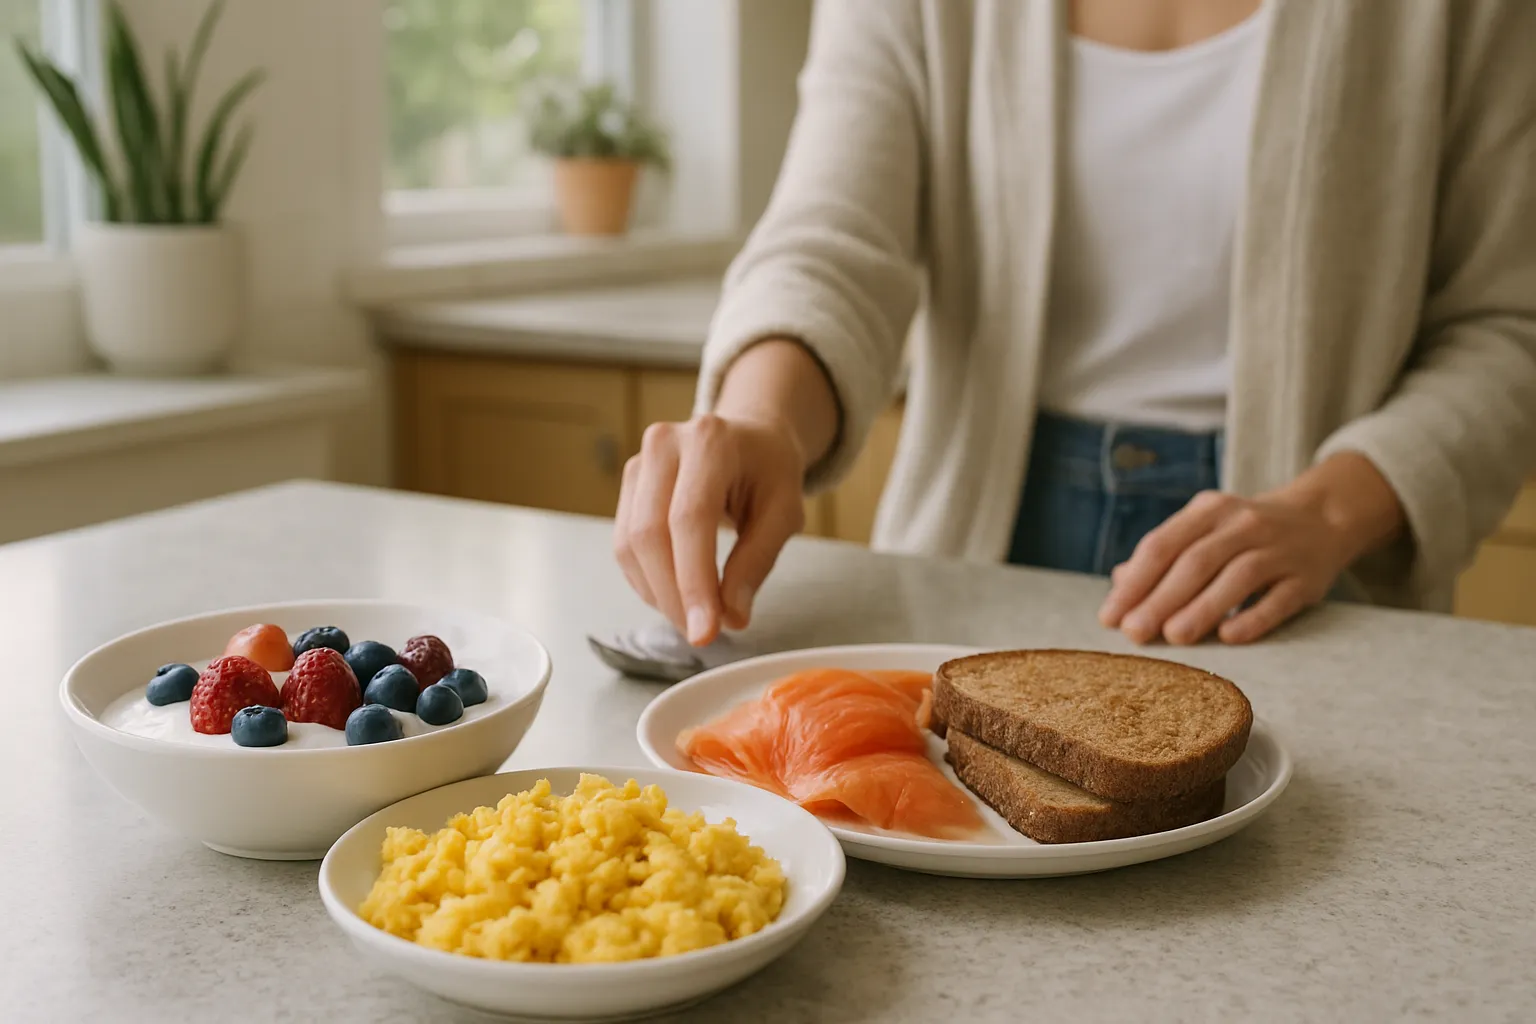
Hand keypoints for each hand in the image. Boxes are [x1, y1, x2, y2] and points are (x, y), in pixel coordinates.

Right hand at [613, 413, 806, 646]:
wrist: (750, 438)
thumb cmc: (770, 473)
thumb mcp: (784, 513)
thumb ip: (756, 562)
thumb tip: (730, 617)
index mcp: (710, 441)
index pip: (690, 520)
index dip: (693, 582)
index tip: (706, 632)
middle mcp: (664, 444)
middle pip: (650, 533)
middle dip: (673, 595)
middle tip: (701, 634)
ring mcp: (638, 462)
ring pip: (629, 544)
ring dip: (658, 594)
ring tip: (693, 618)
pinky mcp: (627, 485)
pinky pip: (623, 545)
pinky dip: (647, 581)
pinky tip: (675, 596)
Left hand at [1098, 453, 1404, 644]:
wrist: (1323, 516)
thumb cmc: (1244, 532)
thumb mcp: (1205, 530)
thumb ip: (1165, 554)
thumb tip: (1121, 583)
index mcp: (1208, 510)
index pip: (1162, 545)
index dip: (1134, 583)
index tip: (1110, 617)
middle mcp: (1243, 524)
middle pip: (1195, 562)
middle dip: (1161, 599)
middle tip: (1134, 633)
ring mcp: (1278, 549)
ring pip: (1237, 577)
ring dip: (1203, 607)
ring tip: (1174, 637)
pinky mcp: (1307, 578)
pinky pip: (1279, 599)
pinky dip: (1253, 617)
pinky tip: (1228, 636)